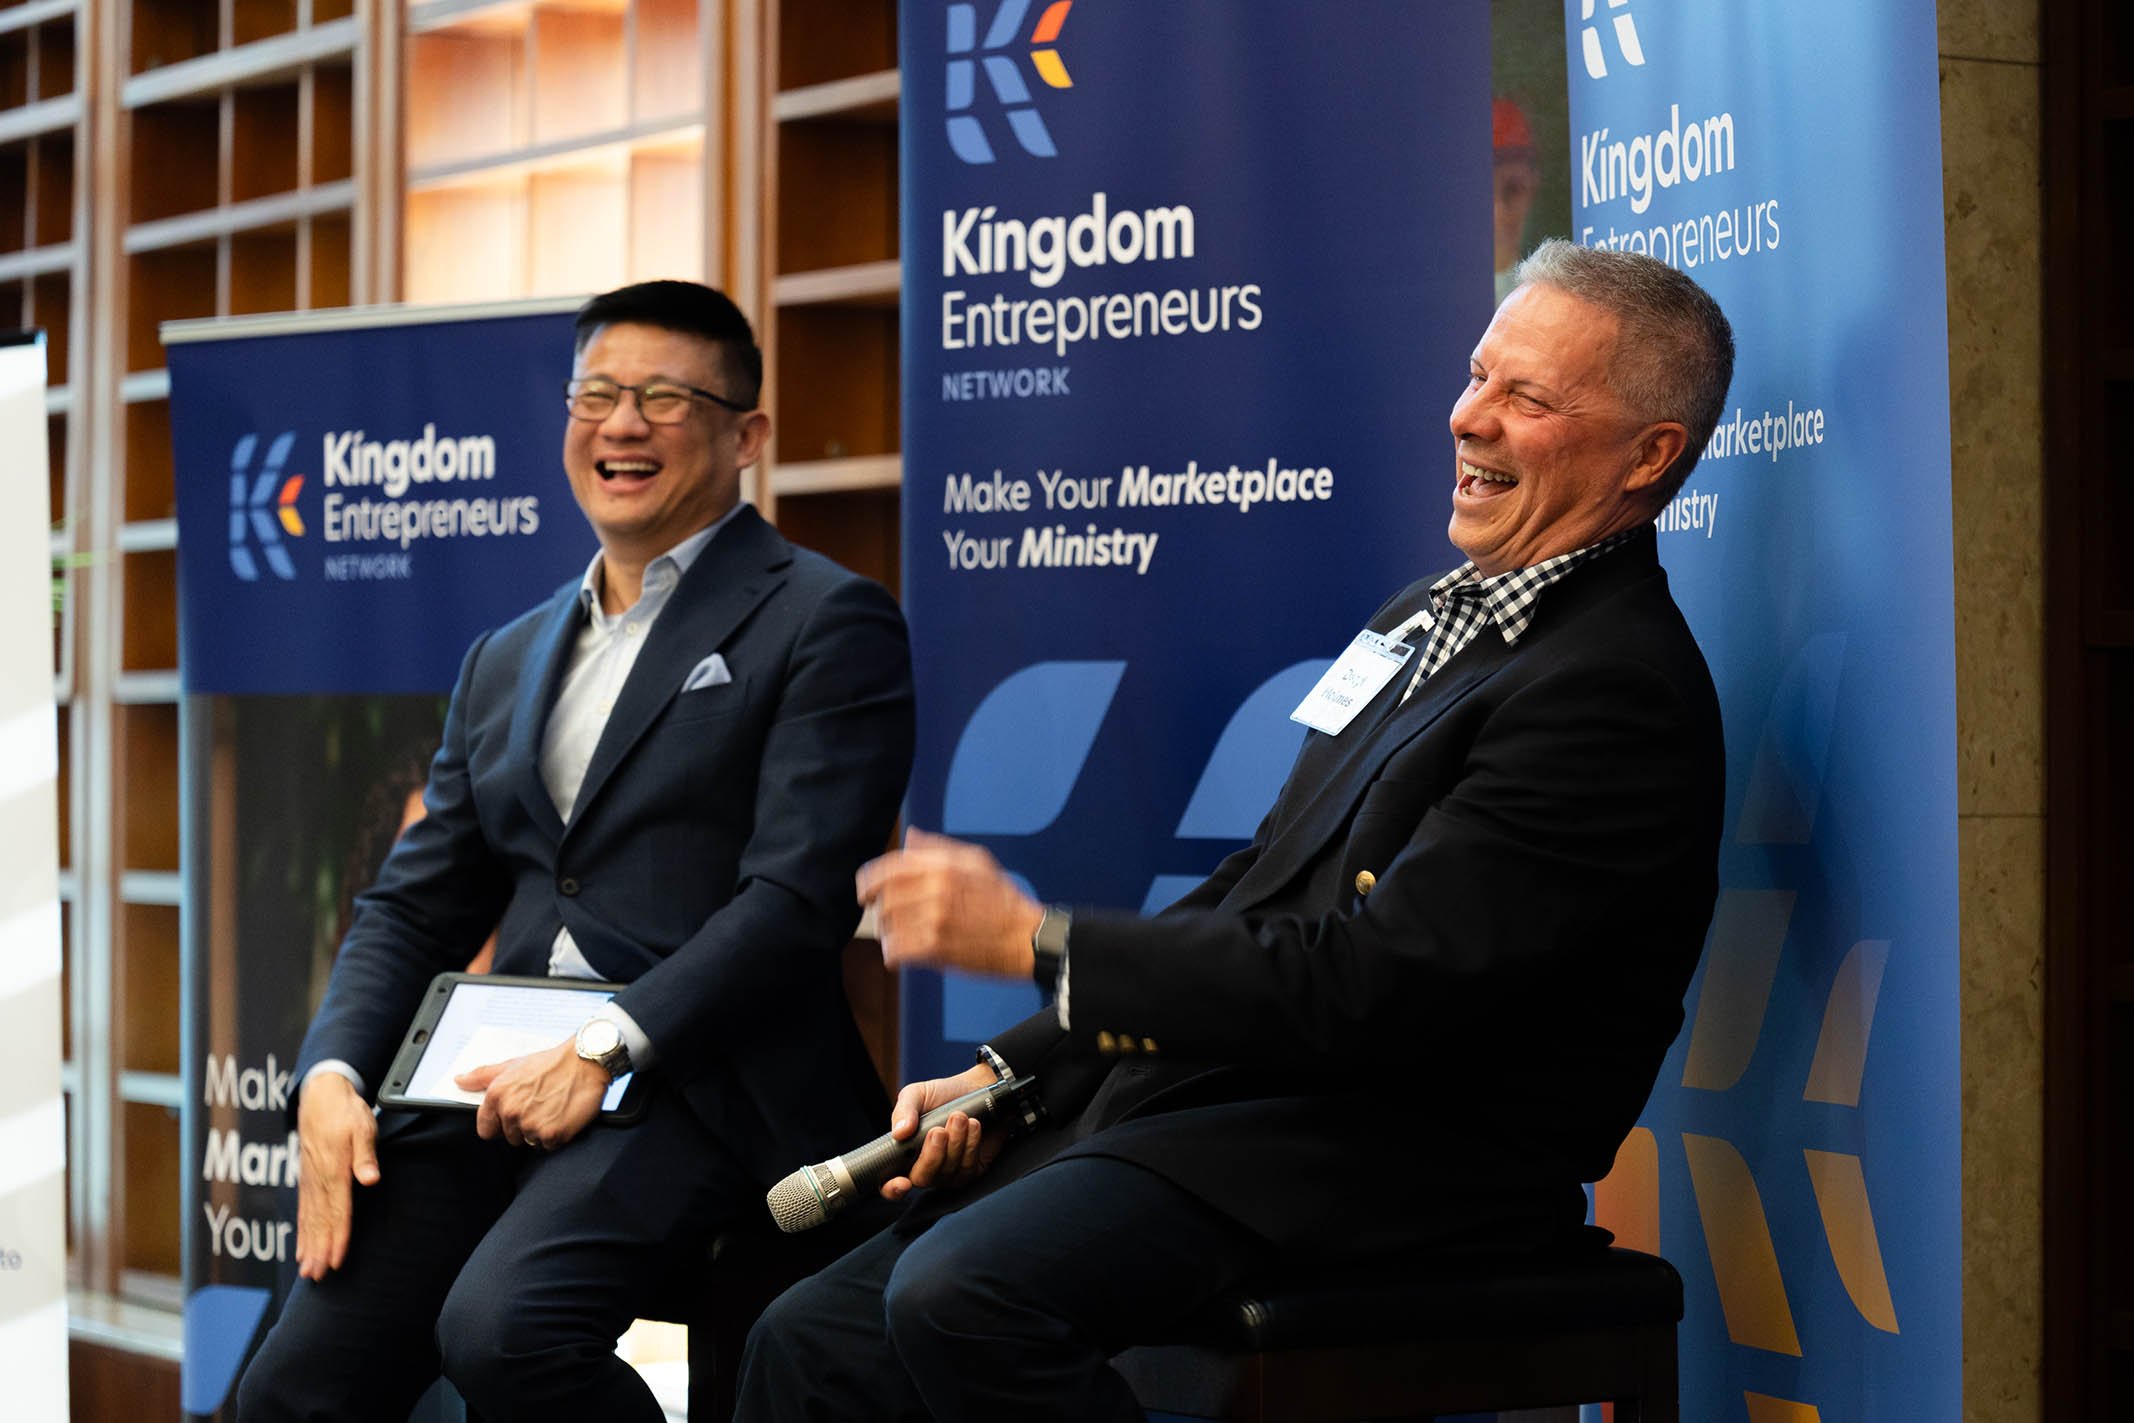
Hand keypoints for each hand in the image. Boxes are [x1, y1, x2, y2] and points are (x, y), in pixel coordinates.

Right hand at [294, 1072, 379, 1280]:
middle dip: (320, 1251)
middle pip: (320, 1221)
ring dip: (309, 1247)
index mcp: (335, 1170)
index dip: (338, 1237)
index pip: (338, 1211)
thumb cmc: (345, 1113)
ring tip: (308, 1271)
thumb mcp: (362, 1127)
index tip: (336, 1260)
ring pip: (309, 1220)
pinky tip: (301, 1249)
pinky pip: (303, 1211)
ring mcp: (310, 1181)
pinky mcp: (307, 1180)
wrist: (320, 1097)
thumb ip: (365, 1155)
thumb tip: (371, 1179)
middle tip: (318, 1276)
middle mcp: (319, 1180)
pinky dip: (302, 1232)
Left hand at [456, 1038, 608, 1151]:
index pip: (486, 1129)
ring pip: (530, 1141)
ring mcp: (531, 1125)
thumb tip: (459, 1080)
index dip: (499, 1124)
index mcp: (497, 1095)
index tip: (512, 1117)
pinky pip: (550, 1145)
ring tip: (553, 1108)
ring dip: (542, 1130)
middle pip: (511, 1137)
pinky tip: (563, 1116)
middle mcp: (511, 1112)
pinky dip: (558, 1134)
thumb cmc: (551, 1062)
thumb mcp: (512, 1064)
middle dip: (524, 1125)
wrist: (585, 1061)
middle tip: (541, 1105)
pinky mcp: (552, 1134)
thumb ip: (482, 1076)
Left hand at [857, 828, 1043, 977]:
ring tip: (900, 937)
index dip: (869, 882)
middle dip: (881, 911)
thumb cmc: (1003, 899)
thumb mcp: (977, 861)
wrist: (1025, 937)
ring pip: (888, 926)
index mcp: (942, 865)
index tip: (865, 894)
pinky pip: (897, 950)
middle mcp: (935, 889)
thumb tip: (911, 837)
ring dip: (888, 934)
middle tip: (889, 919)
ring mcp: (934, 919)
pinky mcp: (936, 947)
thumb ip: (940, 848)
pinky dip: (893, 954)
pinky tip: (900, 955)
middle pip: (885, 899)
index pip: (889, 868)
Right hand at [879, 1062, 1005, 1200]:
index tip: (902, 1183)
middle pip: (922, 1179)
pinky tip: (973, 1125)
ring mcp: (948, 1173)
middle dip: (932, 1155)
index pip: (890, 1184)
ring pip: (948, 1174)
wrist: (976, 1088)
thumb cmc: (942, 1095)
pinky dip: (971, 1146)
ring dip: (955, 1144)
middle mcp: (924, 1167)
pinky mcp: (972, 1170)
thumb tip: (899, 1133)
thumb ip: (904, 1111)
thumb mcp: (917, 1095)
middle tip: (939, 1130)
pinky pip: (969, 1170)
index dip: (892, 1189)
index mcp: (904, 1153)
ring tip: (959, 1117)